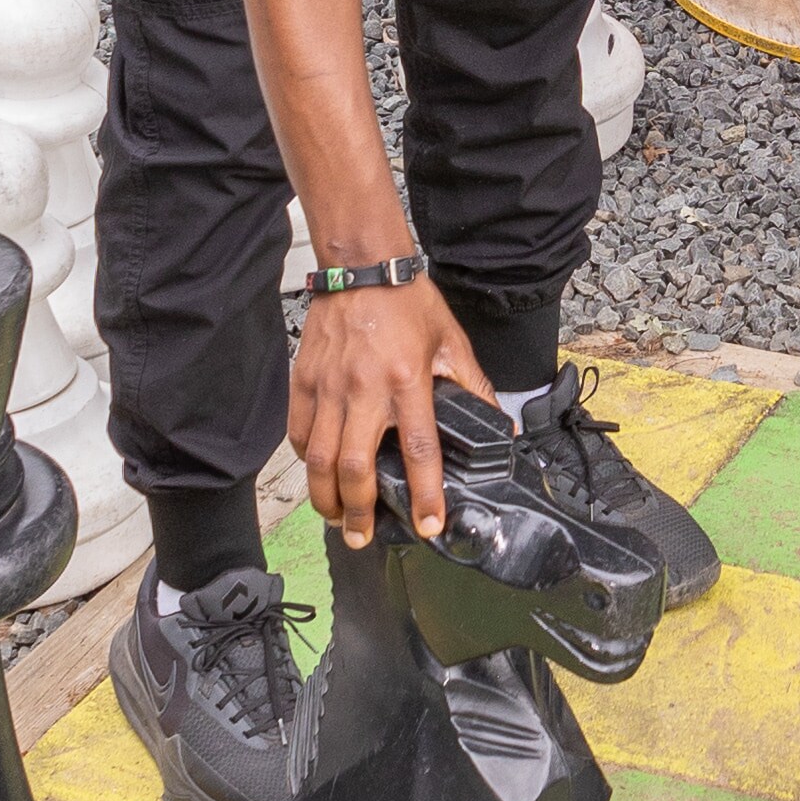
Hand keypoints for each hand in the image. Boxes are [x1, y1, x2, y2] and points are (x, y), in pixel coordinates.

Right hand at [289, 273, 486, 540]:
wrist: (363, 265)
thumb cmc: (407, 303)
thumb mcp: (452, 343)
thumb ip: (474, 388)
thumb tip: (500, 426)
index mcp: (408, 380)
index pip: (419, 449)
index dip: (425, 493)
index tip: (428, 524)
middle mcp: (366, 388)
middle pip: (356, 466)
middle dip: (358, 509)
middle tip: (363, 535)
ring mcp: (330, 386)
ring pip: (319, 458)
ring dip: (326, 496)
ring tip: (337, 517)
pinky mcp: (305, 380)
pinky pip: (299, 432)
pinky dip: (306, 461)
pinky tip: (317, 475)